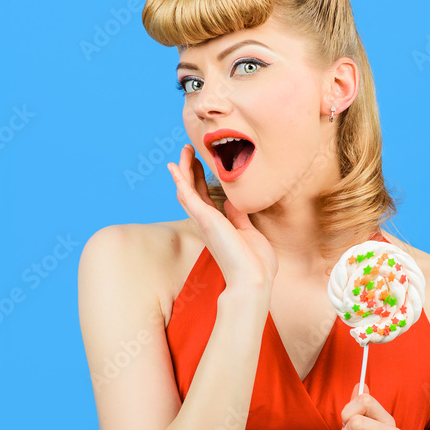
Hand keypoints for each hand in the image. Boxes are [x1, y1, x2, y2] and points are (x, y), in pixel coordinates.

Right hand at [167, 144, 277, 289]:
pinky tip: (174, 166)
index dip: (200, 179)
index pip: (205, 198)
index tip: (200, 162)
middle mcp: (207, 223)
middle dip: (190, 170)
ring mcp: (204, 221)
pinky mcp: (205, 219)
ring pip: (186, 190)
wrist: (254, 280)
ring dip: (183, 170)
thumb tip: (235, 203)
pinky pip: (187, 195)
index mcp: (217, 226)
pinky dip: (179, 180)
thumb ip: (240, 218)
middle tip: (189, 149)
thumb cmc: (255, 264)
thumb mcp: (249, 233)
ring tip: (184, 150)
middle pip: (192, 191)